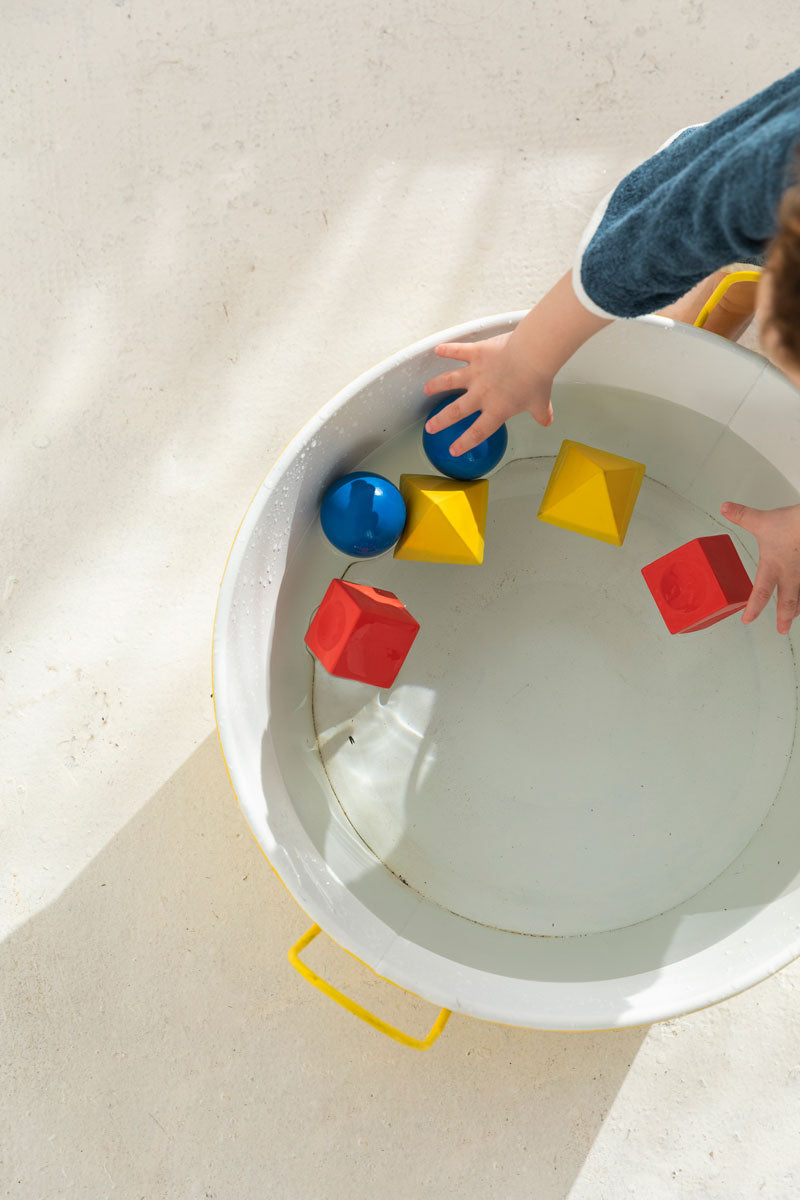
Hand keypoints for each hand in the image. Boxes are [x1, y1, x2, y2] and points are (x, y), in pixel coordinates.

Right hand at [423, 333, 554, 456]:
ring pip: (450, 381)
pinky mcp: (476, 353)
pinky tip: (437, 350)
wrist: (532, 355)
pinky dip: (447, 350)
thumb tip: (546, 421)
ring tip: (427, 389)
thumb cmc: (536, 380)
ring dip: (437, 385)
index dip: (464, 442)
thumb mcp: (540, 402)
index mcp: (496, 410)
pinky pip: (458, 351)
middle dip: (440, 420)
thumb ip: (541, 413)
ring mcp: (476, 373)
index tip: (453, 450)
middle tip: (430, 426)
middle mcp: (481, 394)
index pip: (477, 432)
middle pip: (456, 411)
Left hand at [721, 501, 799, 632]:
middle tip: (782, 629)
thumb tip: (725, 508)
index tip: (748, 619)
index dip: (753, 608)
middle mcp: (790, 573)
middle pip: (788, 601)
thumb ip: (743, 516)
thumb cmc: (792, 522)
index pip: (760, 592)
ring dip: (798, 608)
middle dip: (784, 617)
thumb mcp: (762, 521)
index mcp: (773, 566)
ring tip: (795, 616)